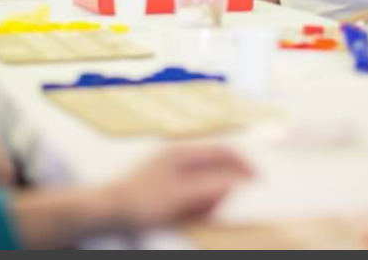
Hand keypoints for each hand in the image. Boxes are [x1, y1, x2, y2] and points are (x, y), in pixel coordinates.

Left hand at [105, 146, 252, 228]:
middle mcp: (179, 157)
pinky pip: (193, 193)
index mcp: (183, 153)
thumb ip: (210, 189)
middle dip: (222, 189)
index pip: (224, 151)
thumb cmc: (141, 202)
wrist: (107, 211)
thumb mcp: (181, 197)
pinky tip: (189, 215)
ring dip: (209, 199)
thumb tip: (236, 182)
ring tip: (196, 214)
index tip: (259, 180)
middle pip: (216, 167)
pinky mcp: (167, 185)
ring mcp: (172, 170)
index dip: (244, 164)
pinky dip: (197, 205)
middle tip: (217, 208)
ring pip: (205, 182)